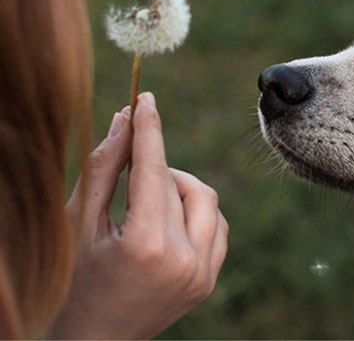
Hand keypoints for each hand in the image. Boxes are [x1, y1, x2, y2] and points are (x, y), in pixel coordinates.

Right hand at [47, 92, 228, 339]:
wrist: (93, 340)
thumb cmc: (76, 280)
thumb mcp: (81, 223)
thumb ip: (104, 169)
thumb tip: (124, 120)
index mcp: (146, 246)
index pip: (154, 171)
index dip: (150, 130)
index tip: (146, 99)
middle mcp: (184, 261)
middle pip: (181, 184)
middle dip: (156, 166)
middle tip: (131, 167)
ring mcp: (202, 274)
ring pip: (207, 201)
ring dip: (179, 189)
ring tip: (146, 201)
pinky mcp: (209, 280)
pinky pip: (217, 226)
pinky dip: (196, 213)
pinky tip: (168, 221)